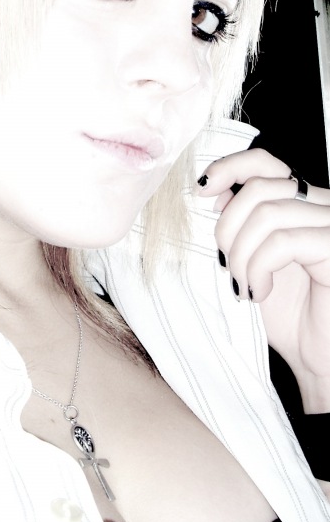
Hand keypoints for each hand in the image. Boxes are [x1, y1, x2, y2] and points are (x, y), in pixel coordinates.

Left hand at [197, 148, 329, 412]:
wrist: (318, 359)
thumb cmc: (292, 318)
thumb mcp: (254, 265)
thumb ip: (242, 227)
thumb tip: (219, 193)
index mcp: (303, 205)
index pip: (266, 162)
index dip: (230, 168)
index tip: (203, 191)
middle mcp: (323, 208)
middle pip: (259, 188)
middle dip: (228, 228)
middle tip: (228, 267)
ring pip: (267, 214)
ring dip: (242, 255)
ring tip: (244, 286)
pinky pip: (282, 242)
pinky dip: (258, 268)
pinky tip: (259, 292)